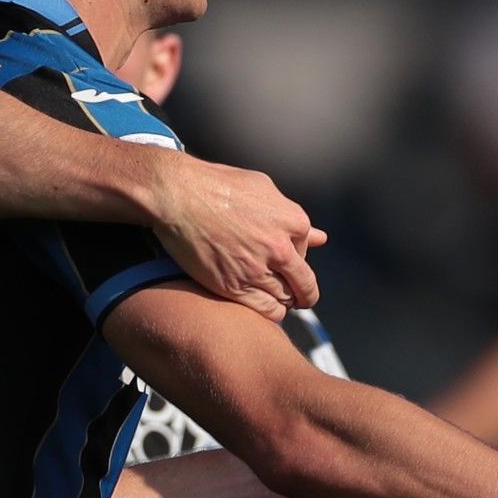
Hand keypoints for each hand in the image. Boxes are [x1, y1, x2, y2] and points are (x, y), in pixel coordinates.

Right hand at [149, 154, 326, 319]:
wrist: (178, 195)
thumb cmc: (217, 185)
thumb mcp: (263, 190)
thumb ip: (291, 216)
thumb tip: (319, 238)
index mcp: (293, 222)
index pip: (305, 254)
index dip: (293, 259)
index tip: (281, 262)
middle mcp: (281, 248)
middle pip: (304, 285)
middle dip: (304, 295)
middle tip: (296, 298)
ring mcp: (257, 270)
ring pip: (284, 299)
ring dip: (281, 301)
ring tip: (271, 298)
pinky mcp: (233, 287)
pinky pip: (265, 311)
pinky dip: (269, 313)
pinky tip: (261, 305)